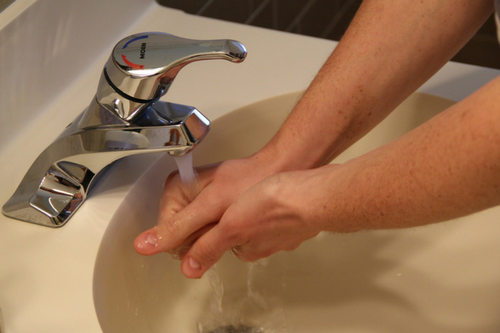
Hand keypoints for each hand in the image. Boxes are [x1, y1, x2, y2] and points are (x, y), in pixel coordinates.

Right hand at [133, 154, 282, 263]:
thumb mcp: (210, 208)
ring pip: (197, 239)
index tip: (210, 226)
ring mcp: (197, 205)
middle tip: (222, 220)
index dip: (190, 239)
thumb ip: (179, 229)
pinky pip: (210, 234)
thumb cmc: (249, 182)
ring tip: (230, 218)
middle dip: (203, 236)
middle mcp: (182, 198)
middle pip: (181, 239)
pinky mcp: (212, 212)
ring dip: (214, 235)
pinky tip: (234, 222)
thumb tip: (145, 246)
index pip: (167, 235)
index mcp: (173, 191)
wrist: (277, 173)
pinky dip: (223, 233)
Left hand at [176, 167, 333, 277]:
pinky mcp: (293, 217)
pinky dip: (269, 202)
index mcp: (245, 248)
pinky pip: (274, 212)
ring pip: (256, 222)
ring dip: (249, 208)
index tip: (205, 207)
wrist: (316, 193)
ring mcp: (281, 231)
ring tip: (247, 190)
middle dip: (228, 217)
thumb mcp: (231, 225)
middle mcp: (264, 244)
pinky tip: (269, 189)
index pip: (216, 243)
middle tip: (224, 196)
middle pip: (236, 234)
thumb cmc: (278, 206)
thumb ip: (208, 246)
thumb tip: (188, 269)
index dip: (205, 225)